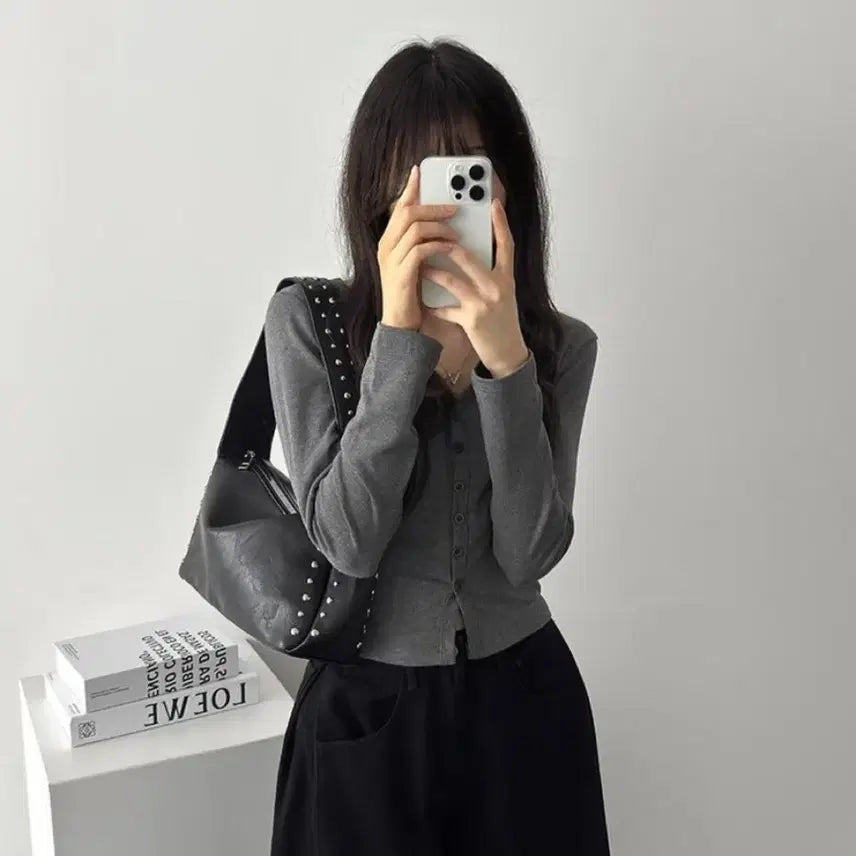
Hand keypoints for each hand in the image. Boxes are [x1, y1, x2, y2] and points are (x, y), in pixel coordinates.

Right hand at [376, 164, 458, 330]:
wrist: (402, 326)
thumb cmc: (411, 295)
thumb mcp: (417, 263)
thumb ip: (423, 242)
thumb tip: (443, 223)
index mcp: (389, 241)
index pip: (398, 207)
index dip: (409, 188)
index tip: (419, 171)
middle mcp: (386, 247)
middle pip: (407, 212)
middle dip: (433, 206)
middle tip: (455, 207)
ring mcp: (391, 260)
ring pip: (414, 227)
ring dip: (439, 226)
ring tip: (456, 231)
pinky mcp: (401, 274)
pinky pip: (420, 250)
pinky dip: (438, 245)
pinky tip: (451, 247)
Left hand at [420, 198, 529, 377]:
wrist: (508, 353)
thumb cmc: (502, 321)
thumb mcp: (503, 294)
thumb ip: (491, 274)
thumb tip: (471, 255)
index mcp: (506, 278)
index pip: (506, 245)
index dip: (501, 223)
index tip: (494, 204)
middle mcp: (497, 288)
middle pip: (469, 258)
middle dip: (447, 246)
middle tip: (432, 235)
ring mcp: (484, 304)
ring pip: (452, 280)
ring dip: (433, 272)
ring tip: (422, 266)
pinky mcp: (472, 321)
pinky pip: (447, 309)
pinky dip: (435, 306)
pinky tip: (426, 303)